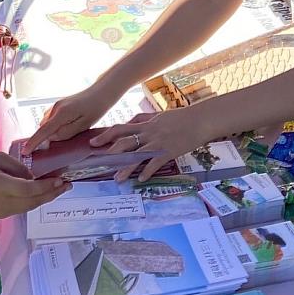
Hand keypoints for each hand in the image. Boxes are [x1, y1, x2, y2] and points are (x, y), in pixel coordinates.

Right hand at [0, 152, 70, 218]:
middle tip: (68, 184)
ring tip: (59, 188)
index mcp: (2, 187)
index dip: (48, 186)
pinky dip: (35, 200)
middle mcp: (4, 203)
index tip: (61, 179)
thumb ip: (17, 167)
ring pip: (30, 206)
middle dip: (53, 193)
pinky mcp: (1, 214)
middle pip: (34, 201)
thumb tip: (31, 176)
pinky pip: (23, 208)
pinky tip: (42, 193)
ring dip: (45, 198)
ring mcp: (3, 211)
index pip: (30, 189)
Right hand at [22, 86, 115, 154]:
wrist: (101, 92)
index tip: (25, 151)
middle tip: (58, 145)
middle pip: (43, 128)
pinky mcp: (60, 104)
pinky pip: (51, 118)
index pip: (43, 131)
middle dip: (45, 138)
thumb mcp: (83, 125)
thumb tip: (51, 138)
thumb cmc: (95, 109)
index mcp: (61, 114)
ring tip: (68, 133)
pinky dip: (54, 126)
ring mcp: (56, 105)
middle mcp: (55, 108)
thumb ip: (65, 133)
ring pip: (47, 123)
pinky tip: (67, 127)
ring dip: (51, 131)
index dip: (33, 142)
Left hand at [90, 108, 210, 182]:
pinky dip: (147, 171)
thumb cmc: (180, 118)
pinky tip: (141, 179)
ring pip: (138, 155)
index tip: (93, 142)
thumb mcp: (158, 115)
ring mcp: (158, 142)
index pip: (121, 128)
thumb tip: (128, 122)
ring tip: (117, 178)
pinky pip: (155, 163)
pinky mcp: (169, 151)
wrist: (200, 120)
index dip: (106, 135)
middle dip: (111, 152)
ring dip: (126, 167)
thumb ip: (143, 119)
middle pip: (125, 142)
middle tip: (100, 162)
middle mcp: (149, 132)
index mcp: (145, 124)